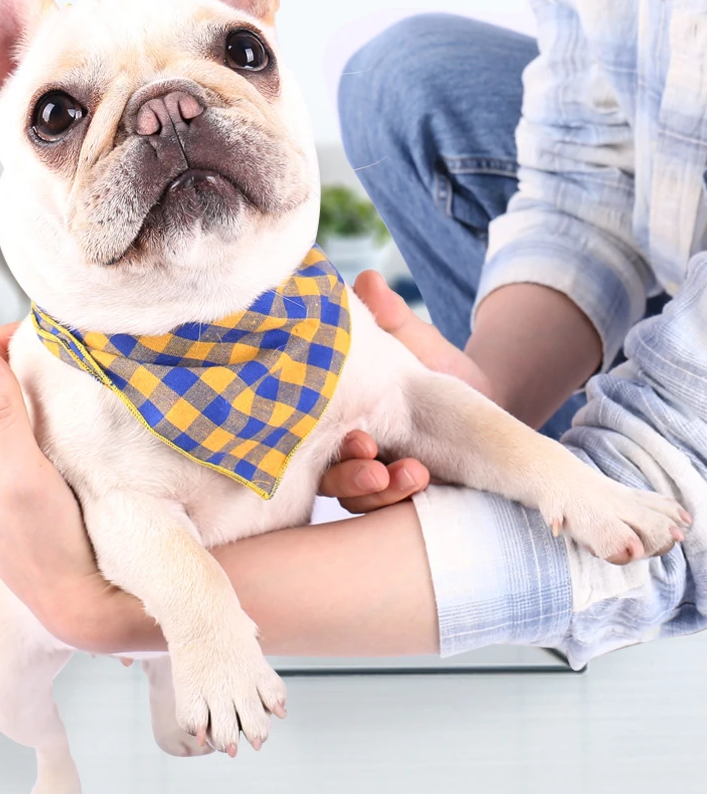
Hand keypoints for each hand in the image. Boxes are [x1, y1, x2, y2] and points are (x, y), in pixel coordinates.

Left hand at [0, 324, 110, 642]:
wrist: (69, 596)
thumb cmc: (43, 543)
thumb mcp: (22, 473)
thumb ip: (1, 415)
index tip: (40, 330)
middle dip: (11, 355)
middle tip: (56, 343)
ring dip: (24, 378)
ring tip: (60, 365)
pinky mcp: (9, 472)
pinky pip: (14, 422)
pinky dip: (33, 403)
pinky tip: (60, 400)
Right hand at [318, 270, 491, 514]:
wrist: (483, 403)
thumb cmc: (434, 370)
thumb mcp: (414, 343)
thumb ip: (391, 319)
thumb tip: (368, 280)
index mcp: (334, 419)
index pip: (310, 438)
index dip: (326, 442)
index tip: (359, 437)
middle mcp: (344, 456)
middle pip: (330, 480)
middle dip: (352, 476)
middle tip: (376, 466)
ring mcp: (373, 483)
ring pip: (360, 501)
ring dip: (383, 493)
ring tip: (414, 474)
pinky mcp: (401, 500)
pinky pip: (393, 513)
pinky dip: (404, 500)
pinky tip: (423, 482)